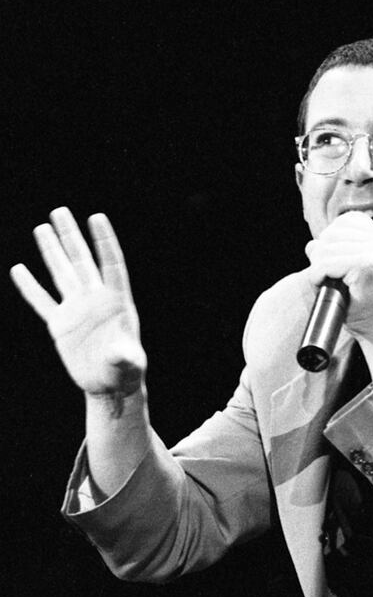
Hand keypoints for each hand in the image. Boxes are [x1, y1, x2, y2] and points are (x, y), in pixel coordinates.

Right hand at [10, 208, 146, 398]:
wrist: (110, 385)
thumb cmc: (125, 373)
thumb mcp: (128, 366)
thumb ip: (125, 358)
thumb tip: (121, 354)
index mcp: (116, 302)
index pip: (111, 264)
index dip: (104, 241)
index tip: (96, 217)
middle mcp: (95, 300)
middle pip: (81, 261)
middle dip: (70, 236)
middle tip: (59, 211)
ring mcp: (76, 310)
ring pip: (61, 274)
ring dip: (52, 251)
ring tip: (42, 227)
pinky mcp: (61, 325)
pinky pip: (42, 302)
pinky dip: (30, 287)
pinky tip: (19, 269)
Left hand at [305, 211, 372, 351]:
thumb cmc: (364, 301)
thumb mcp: (349, 270)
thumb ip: (333, 252)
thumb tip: (311, 244)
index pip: (345, 221)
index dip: (331, 240)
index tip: (334, 261)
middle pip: (332, 233)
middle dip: (321, 254)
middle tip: (326, 276)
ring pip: (326, 248)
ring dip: (318, 268)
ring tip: (327, 282)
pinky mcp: (367, 265)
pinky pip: (326, 264)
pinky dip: (317, 275)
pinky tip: (324, 285)